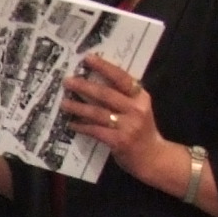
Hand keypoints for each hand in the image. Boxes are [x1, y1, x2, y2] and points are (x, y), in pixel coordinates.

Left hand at [58, 55, 167, 182]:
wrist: (152, 157)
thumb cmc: (141, 130)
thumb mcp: (139, 108)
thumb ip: (123, 96)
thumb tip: (94, 82)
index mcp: (141, 97)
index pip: (121, 78)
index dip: (104, 67)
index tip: (87, 58)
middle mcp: (136, 109)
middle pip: (106, 94)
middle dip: (84, 86)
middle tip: (67, 81)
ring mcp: (128, 126)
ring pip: (97, 113)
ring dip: (78, 107)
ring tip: (64, 103)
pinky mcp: (119, 141)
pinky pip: (95, 131)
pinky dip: (82, 126)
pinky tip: (72, 124)